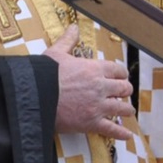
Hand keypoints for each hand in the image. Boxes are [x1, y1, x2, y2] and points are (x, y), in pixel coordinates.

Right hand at [46, 25, 135, 141]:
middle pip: (123, 88)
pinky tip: (127, 136)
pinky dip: (121, 134)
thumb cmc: (44, 75)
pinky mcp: (91, 123)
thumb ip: (68, 40)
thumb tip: (74, 27)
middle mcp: (100, 87)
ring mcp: (97, 106)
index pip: (117, 70)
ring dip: (126, 109)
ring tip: (128, 111)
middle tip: (124, 93)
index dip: (121, 73)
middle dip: (125, 90)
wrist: (35, 98)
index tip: (121, 76)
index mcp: (94, 69)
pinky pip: (111, 129)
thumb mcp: (56, 53)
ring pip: (121, 108)